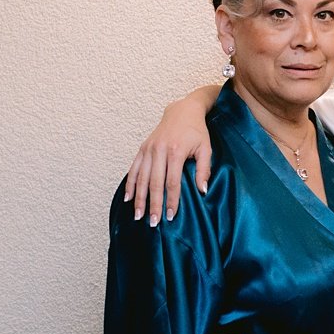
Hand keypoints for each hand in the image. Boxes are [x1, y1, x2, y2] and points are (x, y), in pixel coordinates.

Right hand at [124, 98, 213, 225]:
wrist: (183, 111)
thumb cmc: (196, 132)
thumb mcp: (206, 149)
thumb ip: (204, 170)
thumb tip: (202, 191)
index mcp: (175, 151)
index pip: (172, 182)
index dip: (171, 200)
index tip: (170, 216)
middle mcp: (159, 150)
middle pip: (154, 182)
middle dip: (153, 204)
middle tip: (153, 222)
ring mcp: (149, 149)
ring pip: (141, 177)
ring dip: (139, 198)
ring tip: (138, 216)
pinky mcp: (143, 148)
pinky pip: (134, 168)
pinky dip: (130, 184)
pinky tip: (128, 198)